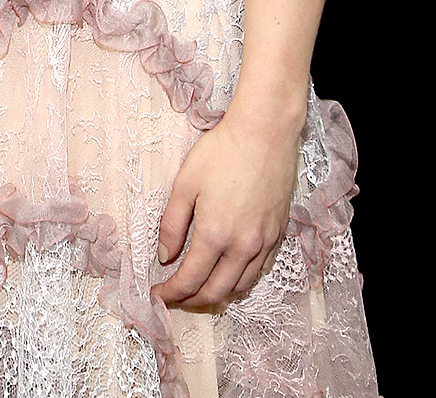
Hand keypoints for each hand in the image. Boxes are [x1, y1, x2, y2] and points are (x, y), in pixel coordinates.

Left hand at [152, 102, 299, 308]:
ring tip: (200, 291)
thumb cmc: (221, 152)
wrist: (265, 134)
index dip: (172, 293)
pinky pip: (259, 270)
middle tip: (176, 298)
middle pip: (216, 291)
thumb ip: (172, 224)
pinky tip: (230, 273)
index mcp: (215, 236)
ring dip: (218, 295)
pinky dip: (241, 280)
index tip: (158, 295)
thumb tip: (165, 256)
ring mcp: (264, 243)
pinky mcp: (278, 234)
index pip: (190, 280)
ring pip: (240, 286)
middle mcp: (242, 247)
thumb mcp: (185, 183)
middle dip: (192, 301)